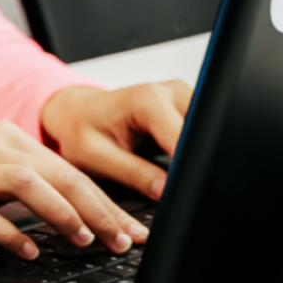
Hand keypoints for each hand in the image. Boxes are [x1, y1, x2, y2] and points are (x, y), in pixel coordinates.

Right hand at [0, 121, 148, 259]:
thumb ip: (25, 179)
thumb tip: (76, 209)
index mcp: (5, 136)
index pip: (68, 167)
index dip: (105, 200)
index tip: (131, 229)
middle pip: (57, 172)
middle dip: (97, 208)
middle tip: (122, 240)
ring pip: (25, 183)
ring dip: (60, 213)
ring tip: (83, 240)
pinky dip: (9, 233)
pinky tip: (27, 251)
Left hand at [39, 81, 191, 199]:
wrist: (76, 115)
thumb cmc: (80, 131)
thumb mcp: (97, 157)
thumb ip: (134, 174)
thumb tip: (167, 190)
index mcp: (147, 99)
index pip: (185, 137)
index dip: (187, 165)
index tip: (181, 188)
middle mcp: (168, 92)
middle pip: (202, 132)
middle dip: (194, 161)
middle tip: (173, 183)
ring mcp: (180, 97)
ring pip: (206, 132)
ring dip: (195, 156)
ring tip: (169, 170)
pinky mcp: (185, 108)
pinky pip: (201, 131)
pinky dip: (194, 150)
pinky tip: (175, 162)